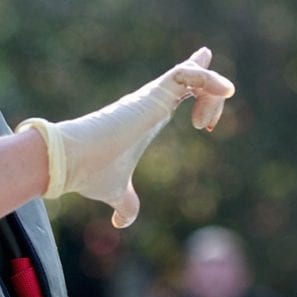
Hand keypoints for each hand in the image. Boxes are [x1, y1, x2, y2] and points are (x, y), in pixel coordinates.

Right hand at [18, 47, 234, 226]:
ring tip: (209, 123)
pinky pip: (186, 75)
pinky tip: (225, 93)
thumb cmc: (90, 172)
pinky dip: (208, 79)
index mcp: (148, 118)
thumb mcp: (116, 191)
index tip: (210, 115)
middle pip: (189, 78)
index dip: (200, 93)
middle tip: (218, 110)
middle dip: (210, 83)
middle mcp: (150, 102)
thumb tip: (121, 222)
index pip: (178, 92)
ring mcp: (151, 96)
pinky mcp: (151, 95)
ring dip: (213, 88)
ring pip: (192, 74)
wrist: (72, 162)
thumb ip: (125, 203)